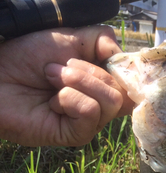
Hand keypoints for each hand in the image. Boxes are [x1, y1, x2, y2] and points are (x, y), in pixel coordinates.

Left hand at [0, 25, 133, 146]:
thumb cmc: (26, 56)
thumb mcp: (70, 37)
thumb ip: (101, 39)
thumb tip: (120, 54)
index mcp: (101, 81)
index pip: (133, 83)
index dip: (130, 72)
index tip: (112, 59)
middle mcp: (99, 104)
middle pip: (123, 91)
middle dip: (90, 71)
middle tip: (60, 68)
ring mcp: (89, 121)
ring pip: (111, 101)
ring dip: (77, 81)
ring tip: (52, 80)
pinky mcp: (76, 135)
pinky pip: (90, 111)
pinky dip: (68, 98)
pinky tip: (51, 101)